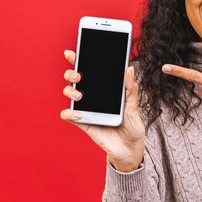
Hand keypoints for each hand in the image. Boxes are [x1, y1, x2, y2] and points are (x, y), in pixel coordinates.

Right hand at [60, 50, 145, 171]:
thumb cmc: (132, 126)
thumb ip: (130, 89)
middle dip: (71, 73)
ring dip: (70, 91)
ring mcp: (86, 109)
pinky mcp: (83, 123)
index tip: (73, 52)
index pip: (90, 71)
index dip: (79, 60)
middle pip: (74, 79)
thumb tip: (129, 68)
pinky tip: (80, 115)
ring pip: (69, 93)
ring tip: (80, 95)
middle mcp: (93, 96)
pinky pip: (68, 116)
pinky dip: (70, 113)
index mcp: (105, 89)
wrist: (130, 148)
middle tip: (79, 76)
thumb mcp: (134, 106)